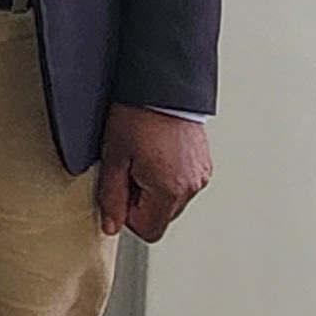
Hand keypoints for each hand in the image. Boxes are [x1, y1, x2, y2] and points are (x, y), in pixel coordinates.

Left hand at [95, 104, 212, 240]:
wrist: (163, 86)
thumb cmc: (139, 115)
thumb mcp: (115, 156)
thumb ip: (111, 196)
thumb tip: (111, 225)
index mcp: (170, 189)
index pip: (149, 230)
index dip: (128, 215)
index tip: (120, 189)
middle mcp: (191, 186)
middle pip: (161, 216)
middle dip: (141, 201)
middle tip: (129, 168)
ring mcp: (201, 174)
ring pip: (172, 200)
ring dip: (155, 188)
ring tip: (143, 157)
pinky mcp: (204, 163)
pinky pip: (183, 183)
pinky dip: (168, 176)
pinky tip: (156, 152)